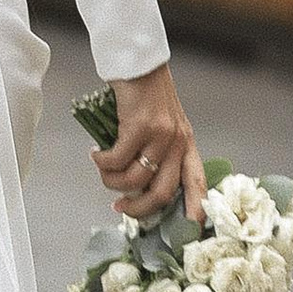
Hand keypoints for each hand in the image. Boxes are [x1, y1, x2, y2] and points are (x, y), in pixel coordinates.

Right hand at [93, 66, 204, 224]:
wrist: (138, 62)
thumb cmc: (145, 94)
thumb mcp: (161, 124)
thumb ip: (156, 151)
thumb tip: (136, 183)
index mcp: (186, 144)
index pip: (197, 182)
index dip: (195, 208)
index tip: (190, 229)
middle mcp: (177, 142)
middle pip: (161, 192)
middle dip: (138, 209)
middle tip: (120, 207)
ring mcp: (160, 135)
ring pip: (134, 178)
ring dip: (111, 181)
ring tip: (102, 169)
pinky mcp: (139, 126)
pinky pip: (117, 159)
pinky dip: (102, 162)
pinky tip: (95, 153)